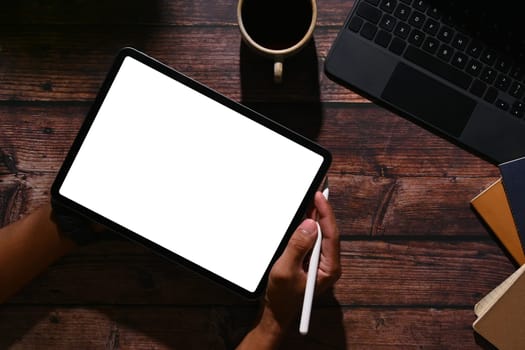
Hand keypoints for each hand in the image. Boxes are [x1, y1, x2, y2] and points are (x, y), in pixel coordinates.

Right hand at [237, 191, 340, 348]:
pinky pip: (313, 239)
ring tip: (310, 198)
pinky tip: (303, 216)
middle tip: (315, 191)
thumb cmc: (282, 297)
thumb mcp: (286, 270)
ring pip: (321, 233)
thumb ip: (298, 247)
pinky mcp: (311, 260)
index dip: (325, 212)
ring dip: (315, 216)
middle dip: (321, 210)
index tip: (319, 196)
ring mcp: (320, 262)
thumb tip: (310, 225)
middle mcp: (328, 263)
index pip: (331, 234)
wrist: (276, 313)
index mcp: (329, 268)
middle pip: (328, 231)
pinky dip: (308, 226)